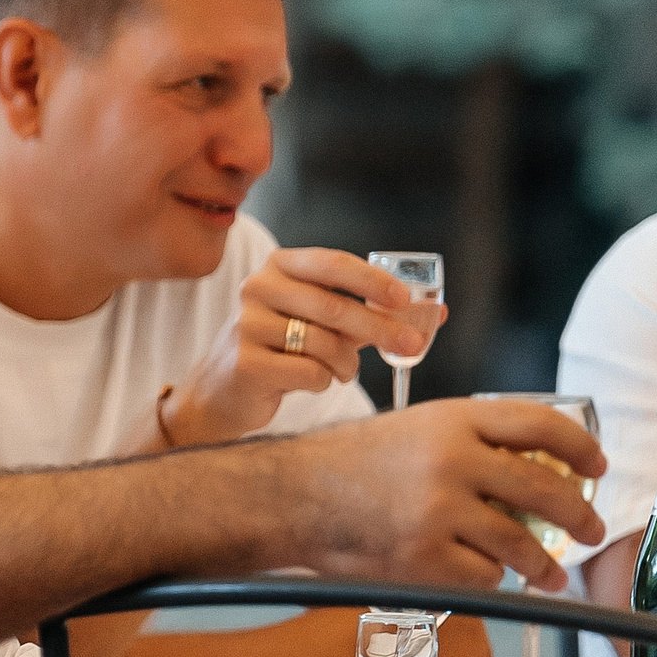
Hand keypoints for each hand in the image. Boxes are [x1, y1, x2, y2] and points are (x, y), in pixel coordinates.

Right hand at [163, 249, 444, 446]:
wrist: (220, 393)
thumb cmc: (281, 350)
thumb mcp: (321, 323)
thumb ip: (370, 313)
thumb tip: (436, 312)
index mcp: (279, 266)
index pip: (333, 264)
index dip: (373, 281)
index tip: (404, 300)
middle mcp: (258, 287)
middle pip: (335, 306)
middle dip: (381, 328)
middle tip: (412, 345)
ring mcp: (248, 325)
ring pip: (326, 344)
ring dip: (347, 364)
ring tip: (341, 369)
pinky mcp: (247, 363)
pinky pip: (311, 374)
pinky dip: (323, 382)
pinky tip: (311, 380)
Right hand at [276, 398, 606, 590]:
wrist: (296, 496)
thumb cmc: (354, 463)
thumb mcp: (419, 427)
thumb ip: (474, 440)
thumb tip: (543, 469)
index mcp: (455, 420)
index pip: (540, 425)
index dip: (580, 446)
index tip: (596, 466)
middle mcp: (451, 461)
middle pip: (545, 489)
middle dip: (580, 517)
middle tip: (591, 530)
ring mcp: (438, 512)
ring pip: (520, 544)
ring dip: (545, 565)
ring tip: (551, 574)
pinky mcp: (423, 558)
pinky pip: (484, 576)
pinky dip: (490, 579)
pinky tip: (482, 574)